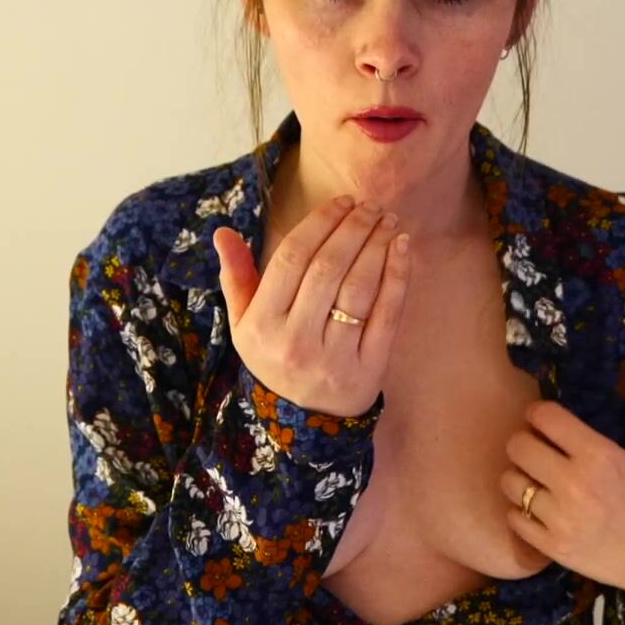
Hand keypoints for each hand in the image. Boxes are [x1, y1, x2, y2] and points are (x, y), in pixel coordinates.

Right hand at [212, 195, 410, 418]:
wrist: (305, 422)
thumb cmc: (275, 357)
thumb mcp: (245, 324)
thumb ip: (236, 277)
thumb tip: (222, 232)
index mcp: (261, 324)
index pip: (291, 259)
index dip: (319, 224)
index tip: (341, 202)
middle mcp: (295, 342)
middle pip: (327, 269)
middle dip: (352, 229)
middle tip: (370, 205)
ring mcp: (333, 357)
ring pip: (358, 288)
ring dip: (376, 246)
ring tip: (387, 221)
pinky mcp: (368, 369)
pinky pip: (386, 314)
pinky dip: (397, 277)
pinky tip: (402, 248)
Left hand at [499, 400, 624, 594]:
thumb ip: (587, 446)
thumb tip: (546, 431)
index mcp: (599, 455)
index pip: (545, 416)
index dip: (538, 414)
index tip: (539, 421)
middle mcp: (575, 483)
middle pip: (518, 447)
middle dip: (524, 445)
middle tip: (534, 453)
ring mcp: (561, 519)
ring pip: (510, 483)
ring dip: (519, 479)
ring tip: (534, 484)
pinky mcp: (553, 548)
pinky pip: (514, 519)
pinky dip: (522, 512)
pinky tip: (538, 512)